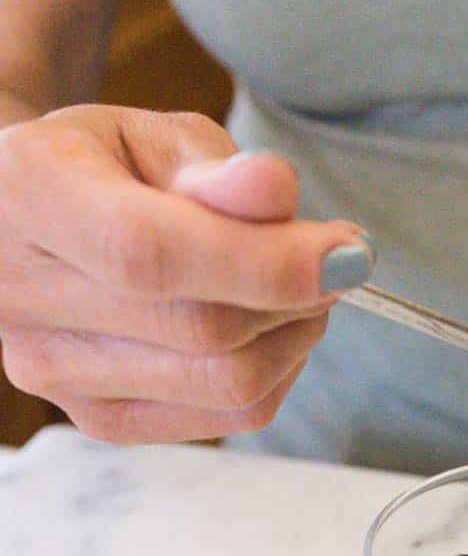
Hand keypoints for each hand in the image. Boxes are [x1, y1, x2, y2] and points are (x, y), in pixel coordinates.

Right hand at [0, 104, 372, 442]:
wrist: (33, 222)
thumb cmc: (101, 168)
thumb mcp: (154, 137)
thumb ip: (215, 166)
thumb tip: (277, 191)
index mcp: (30, 199)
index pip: (153, 256)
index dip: (265, 261)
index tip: (347, 251)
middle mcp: (21, 300)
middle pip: (204, 332)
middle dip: (299, 294)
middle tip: (331, 256)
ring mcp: (55, 373)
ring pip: (227, 384)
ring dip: (295, 334)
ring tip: (295, 285)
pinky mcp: (100, 419)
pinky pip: (229, 415)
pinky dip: (277, 370)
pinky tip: (270, 327)